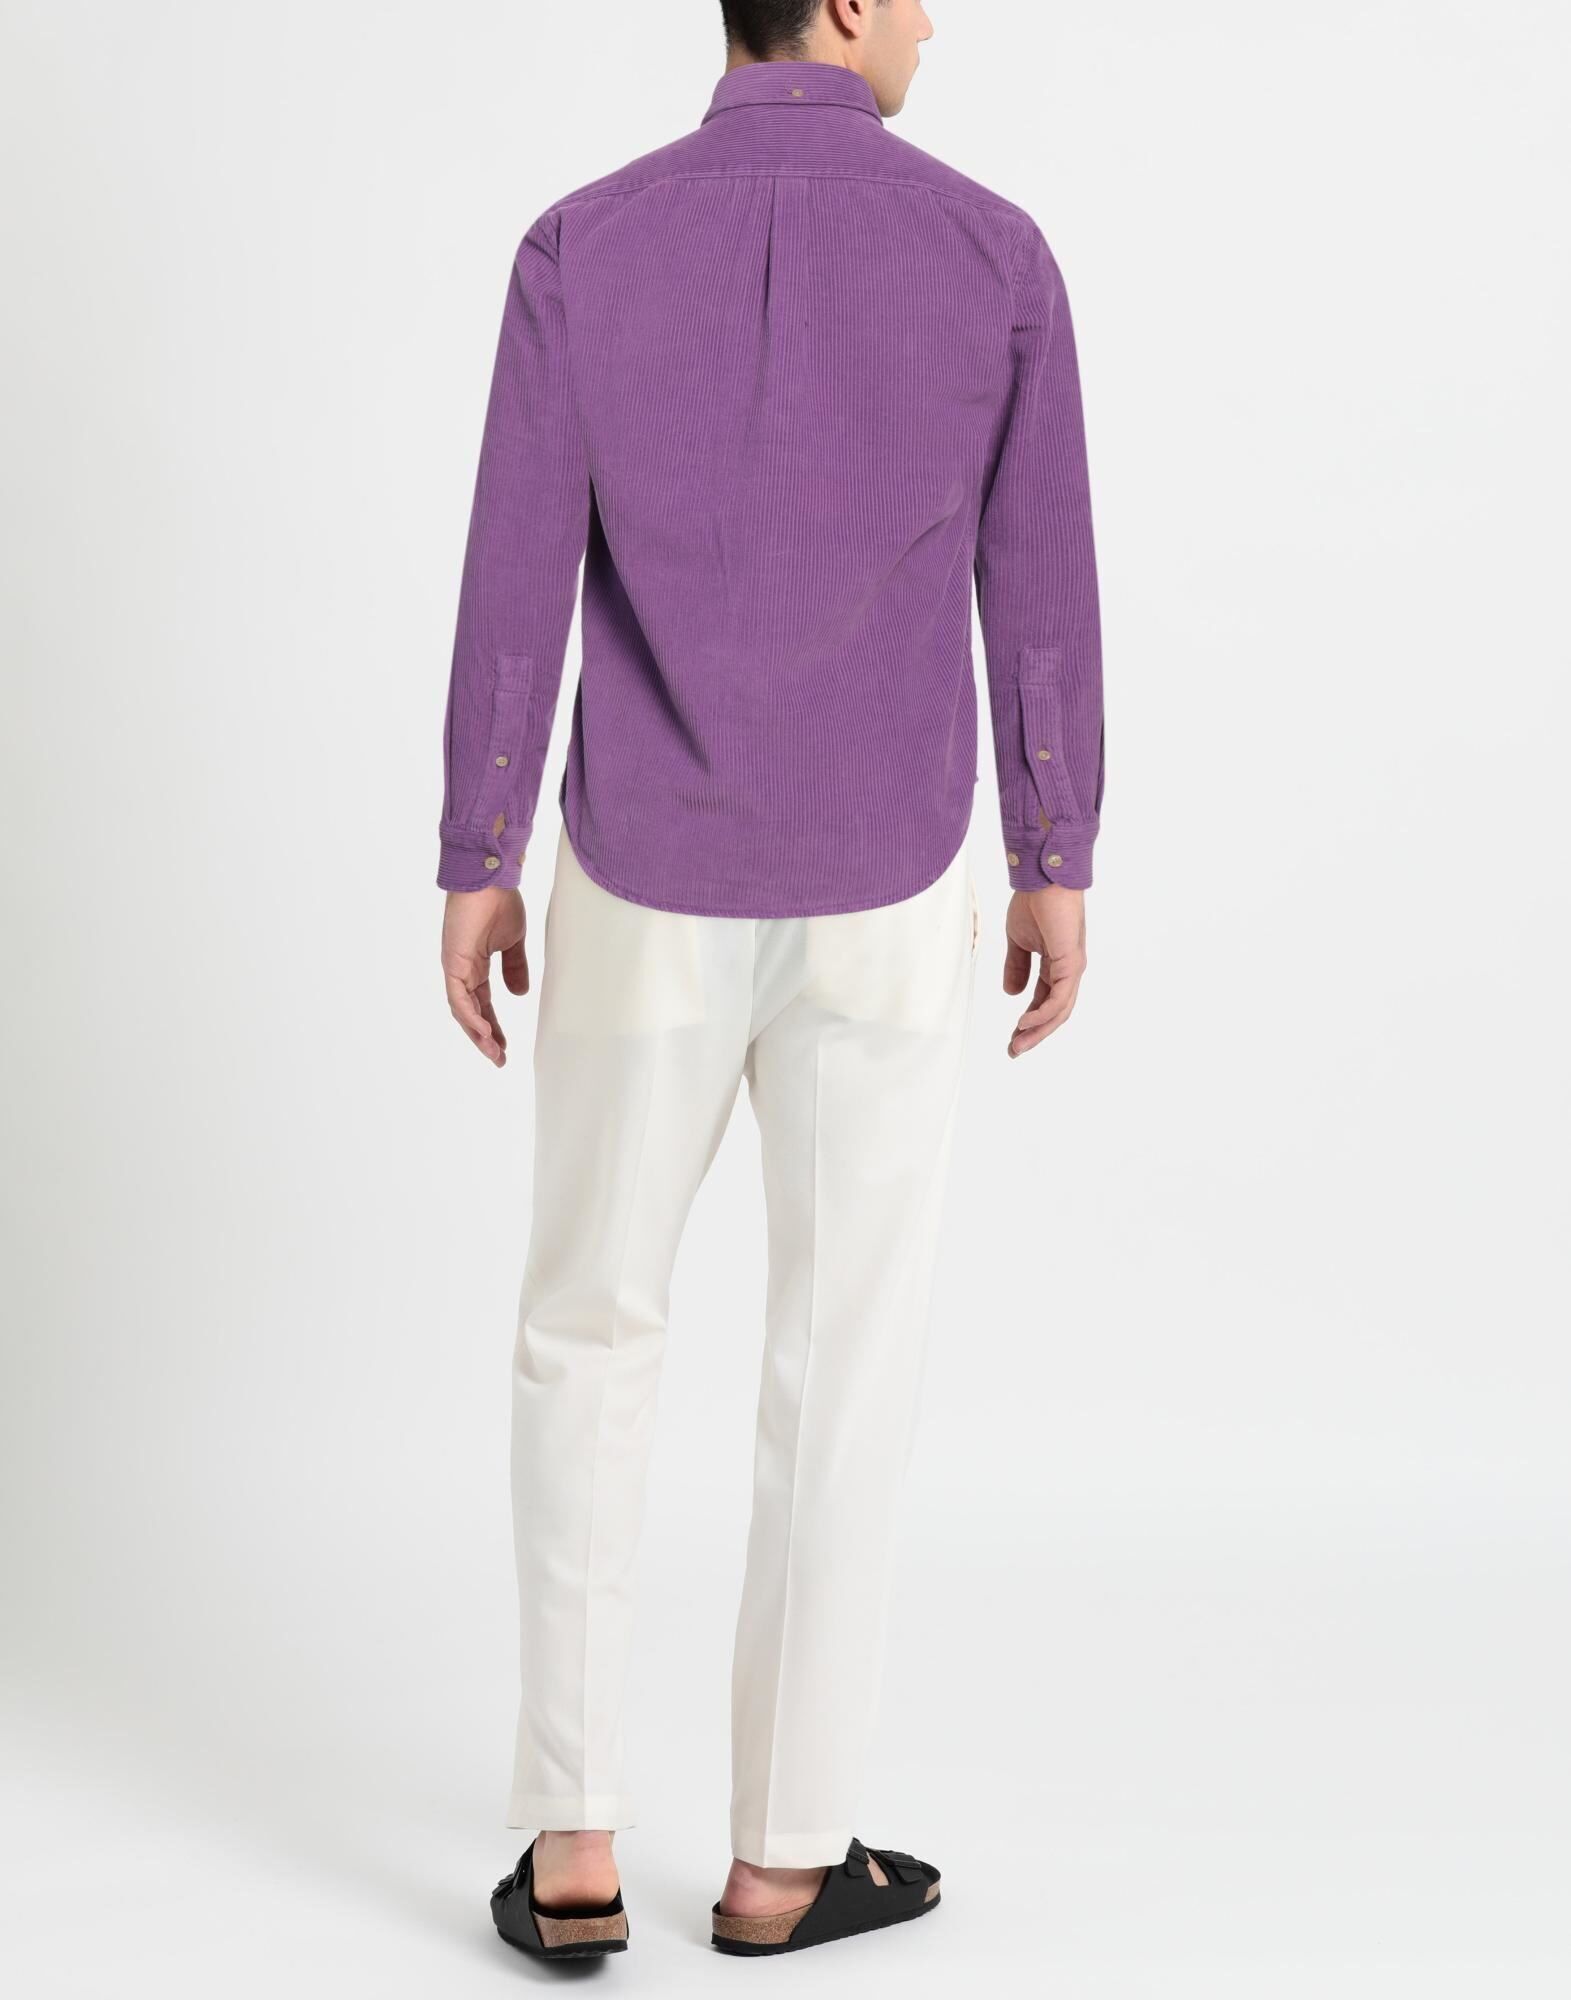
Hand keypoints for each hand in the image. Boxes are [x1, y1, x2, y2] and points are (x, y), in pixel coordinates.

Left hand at [442, 886, 527, 1066]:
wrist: (491, 878)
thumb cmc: (500, 902)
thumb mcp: (513, 942)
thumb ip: (515, 968)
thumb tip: (520, 994)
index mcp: (476, 965)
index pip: (483, 1004)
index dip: (493, 1026)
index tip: (505, 1047)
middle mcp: (462, 969)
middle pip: (471, 1013)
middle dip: (485, 1038)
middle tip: (499, 1059)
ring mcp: (455, 967)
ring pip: (463, 1011)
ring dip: (478, 1034)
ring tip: (494, 1053)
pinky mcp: (452, 962)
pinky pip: (459, 997)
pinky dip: (470, 1016)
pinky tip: (483, 1032)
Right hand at [1003, 886, 1086, 1057]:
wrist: (1042, 877)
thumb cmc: (1034, 902)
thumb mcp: (1018, 941)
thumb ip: (1016, 967)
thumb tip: (1011, 993)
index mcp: (1056, 965)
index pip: (1044, 1002)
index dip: (1028, 1022)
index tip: (1011, 1039)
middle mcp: (1068, 970)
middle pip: (1054, 1013)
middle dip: (1034, 1034)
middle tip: (1014, 1051)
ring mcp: (1072, 967)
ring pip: (1059, 1011)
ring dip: (1038, 1030)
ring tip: (1018, 1044)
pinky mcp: (1071, 962)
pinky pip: (1058, 997)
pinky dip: (1043, 1013)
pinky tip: (1024, 1022)